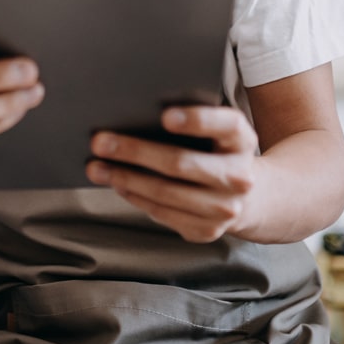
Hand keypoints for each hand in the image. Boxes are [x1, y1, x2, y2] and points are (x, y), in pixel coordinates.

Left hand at [87, 106, 258, 242]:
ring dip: (124, 178)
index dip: (196, 120)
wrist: (247, 195)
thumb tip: (131, 112)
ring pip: (165, 192)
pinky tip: (116, 183)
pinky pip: (163, 213)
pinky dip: (135, 196)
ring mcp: (225, 208)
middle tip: (99, 142)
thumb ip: (186, 117)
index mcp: (241, 139)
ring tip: (96, 167)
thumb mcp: (215, 128)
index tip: (165, 116)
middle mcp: (239, 176)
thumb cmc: (215, 149)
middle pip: (180, 163)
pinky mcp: (208, 230)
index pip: (225, 124)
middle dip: (134, 151)